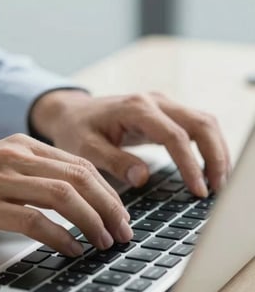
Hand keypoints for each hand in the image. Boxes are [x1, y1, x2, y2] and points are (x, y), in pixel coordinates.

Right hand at [0, 134, 131, 254]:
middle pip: (79, 178)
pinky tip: (71, 249)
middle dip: (109, 207)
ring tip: (104, 242)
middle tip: (122, 231)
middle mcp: (16, 157)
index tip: (120, 213)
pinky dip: (59, 237)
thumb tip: (76, 198)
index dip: (107, 191)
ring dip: (91, 222)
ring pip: (63, 197)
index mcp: (24, 146)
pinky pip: (34, 221)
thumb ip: (35, 174)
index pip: (80, 165)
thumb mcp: (1, 165)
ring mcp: (0, 180)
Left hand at [31, 90, 230, 196]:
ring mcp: (162, 105)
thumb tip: (142, 178)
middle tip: (217, 189)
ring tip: (218, 182)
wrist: (72, 113)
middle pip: (200, 123)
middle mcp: (154, 101)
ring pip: (204, 122)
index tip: (198, 190)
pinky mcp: (164, 113)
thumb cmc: (76, 130)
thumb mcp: (86, 148)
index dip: (190, 164)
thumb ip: (113, 161)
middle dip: (215, 156)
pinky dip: (207, 146)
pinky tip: (208, 168)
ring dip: (216, 151)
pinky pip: (196, 126)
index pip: (174, 136)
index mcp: (136, 109)